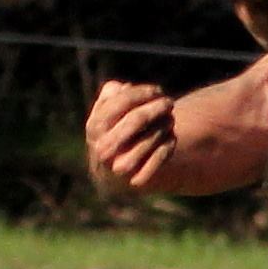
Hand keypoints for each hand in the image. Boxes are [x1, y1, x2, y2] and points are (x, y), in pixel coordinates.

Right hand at [85, 80, 176, 194]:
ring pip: (149, 139)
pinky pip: (158, 158)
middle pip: (136, 120)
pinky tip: (171, 138)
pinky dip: (168, 145)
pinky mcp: (136, 180)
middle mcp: (104, 148)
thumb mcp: (105, 111)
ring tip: (170, 119)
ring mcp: (120, 166)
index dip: (142, 93)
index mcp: (95, 127)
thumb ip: (112, 94)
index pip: (121, 102)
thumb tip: (125, 88)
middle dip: (156, 108)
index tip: (158, 90)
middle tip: (169, 103)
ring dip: (164, 125)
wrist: (112, 171)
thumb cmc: (113, 131)